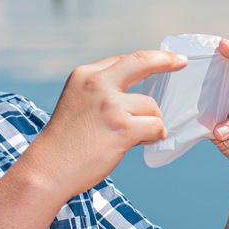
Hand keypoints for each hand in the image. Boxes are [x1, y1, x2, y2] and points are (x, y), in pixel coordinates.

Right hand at [30, 50, 187, 197]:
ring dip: (151, 122)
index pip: (123, 61)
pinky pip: (155, 126)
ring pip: (152, 106)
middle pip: (141, 62)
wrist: (48, 170)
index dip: (147, 60)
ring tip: (136, 137)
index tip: (164, 59)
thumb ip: (103, 92)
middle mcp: (97, 84)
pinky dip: (155, 135)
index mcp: (85, 75)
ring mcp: (110, 105)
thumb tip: (138, 95)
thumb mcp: (77, 103)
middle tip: (180, 62)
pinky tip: (143, 142)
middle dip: (165, 60)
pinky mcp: (122, 128)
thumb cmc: (65, 143)